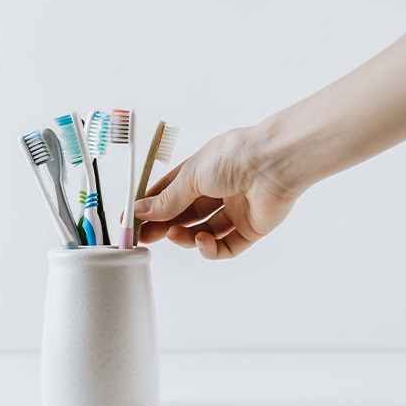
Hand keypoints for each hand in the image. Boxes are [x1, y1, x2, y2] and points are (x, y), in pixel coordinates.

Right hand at [134, 127, 298, 258]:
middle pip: (185, 214)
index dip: (151, 206)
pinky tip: (203, 240)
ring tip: (173, 234)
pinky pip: (226, 246)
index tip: (132, 219)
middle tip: (144, 236)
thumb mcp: (191, 176)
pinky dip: (210, 248)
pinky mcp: (250, 228)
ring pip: (203, 232)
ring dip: (185, 236)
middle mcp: (218, 190)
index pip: (170, 191)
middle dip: (164, 225)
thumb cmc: (233, 156)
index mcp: (202, 171)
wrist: (273, 163)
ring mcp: (234, 210)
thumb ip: (168, 199)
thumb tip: (140, 210)